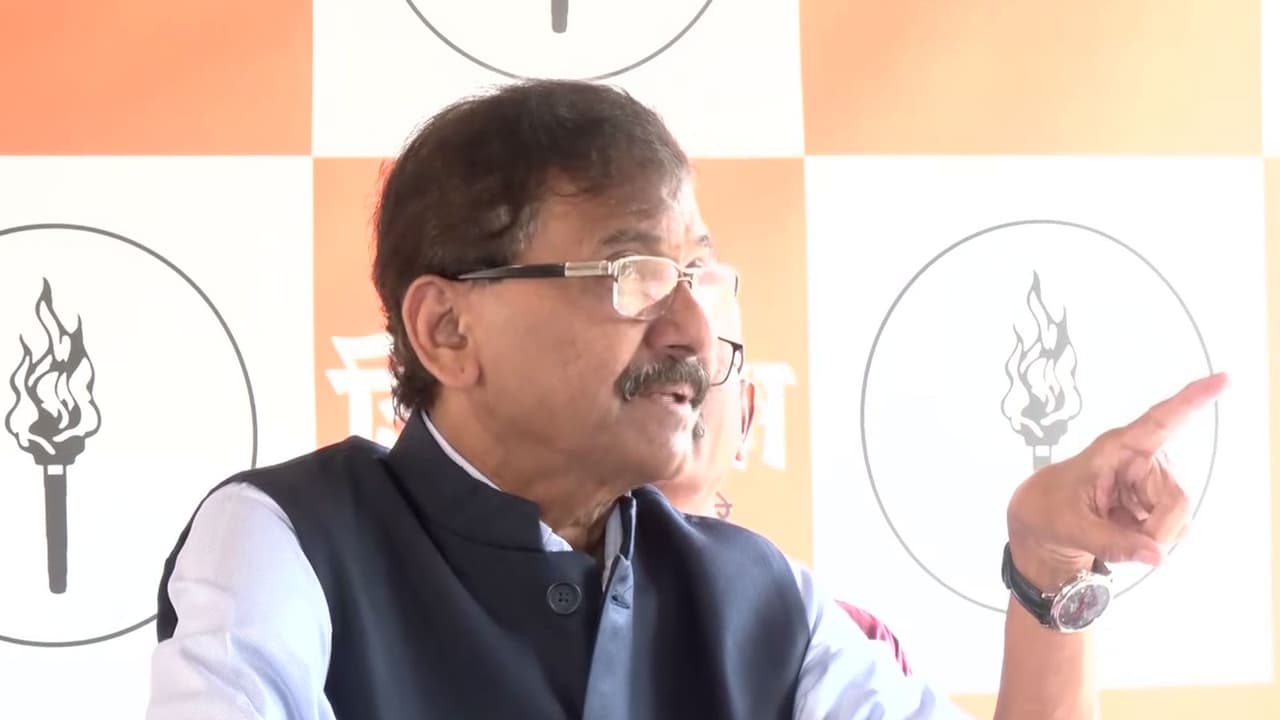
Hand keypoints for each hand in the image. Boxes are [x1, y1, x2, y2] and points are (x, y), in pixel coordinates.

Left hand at [1006, 372, 1226, 587]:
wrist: (1044, 523)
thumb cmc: (1049, 510)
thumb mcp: (1070, 528)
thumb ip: (1112, 543)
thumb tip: (1158, 555)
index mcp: (1115, 448)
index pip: (1158, 422)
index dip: (1191, 401)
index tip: (1222, 379)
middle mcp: (1141, 458)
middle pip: (1177, 499)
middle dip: (1157, 530)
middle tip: (1123, 542)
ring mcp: (1152, 479)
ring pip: (1179, 518)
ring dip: (1152, 535)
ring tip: (1115, 529)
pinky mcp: (1157, 499)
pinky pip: (1174, 528)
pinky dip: (1152, 539)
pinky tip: (1125, 530)